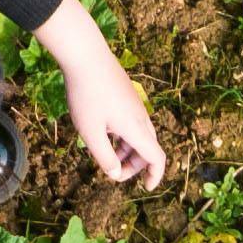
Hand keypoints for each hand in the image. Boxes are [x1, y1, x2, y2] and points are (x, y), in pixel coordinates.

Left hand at [39, 0, 167, 186]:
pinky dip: (121, 134)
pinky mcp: (126, 94)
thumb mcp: (90, 131)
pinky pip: (130, 121)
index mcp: (135, 128)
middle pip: (148, 148)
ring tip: (102, 152)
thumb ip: (104, 157)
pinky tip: (101, 130)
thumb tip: (115, 174)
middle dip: (134, 165)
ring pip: (138, 134)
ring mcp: (134, 104)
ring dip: (126, 149)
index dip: (155, 176)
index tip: (146, 188)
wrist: (85, 55)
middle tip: (112, 171)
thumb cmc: (86, 94)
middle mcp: (140, 116)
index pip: (157, 158)